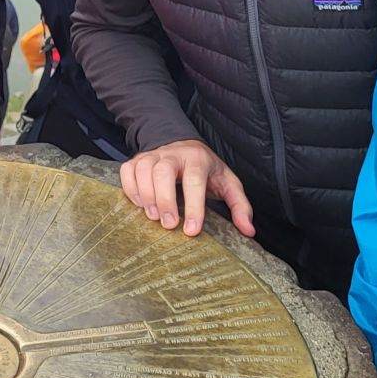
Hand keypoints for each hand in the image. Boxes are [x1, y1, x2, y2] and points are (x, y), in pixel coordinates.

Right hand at [119, 140, 254, 237]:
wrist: (184, 146)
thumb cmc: (206, 170)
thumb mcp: (228, 183)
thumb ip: (239, 205)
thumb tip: (248, 231)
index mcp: (198, 159)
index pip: (194, 180)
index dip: (194, 206)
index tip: (192, 230)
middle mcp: (174, 154)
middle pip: (163, 172)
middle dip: (164, 200)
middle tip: (169, 225)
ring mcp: (153, 155)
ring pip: (143, 169)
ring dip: (146, 195)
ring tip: (153, 217)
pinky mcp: (137, 159)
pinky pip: (127, 170)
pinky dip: (130, 188)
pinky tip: (139, 204)